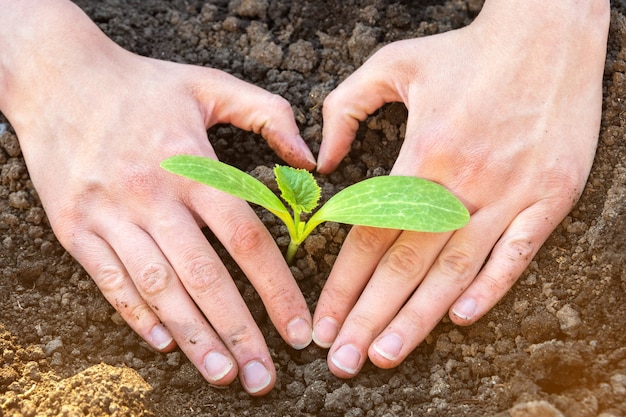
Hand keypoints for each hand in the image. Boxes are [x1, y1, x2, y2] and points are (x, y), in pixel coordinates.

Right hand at [0, 1, 314, 394]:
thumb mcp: (212, 85)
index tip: (298, 331)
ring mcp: (109, 214)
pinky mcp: (74, 226)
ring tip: (222, 373)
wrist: (59, 77)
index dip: (277, 290)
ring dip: (193, 336)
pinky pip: (110, 281)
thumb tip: (310, 159)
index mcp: (192, 164)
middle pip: (205, 277)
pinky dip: (137, 316)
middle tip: (263, 377)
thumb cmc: (143, 85)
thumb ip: (269, 114)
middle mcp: (152, 195)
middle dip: (239, 332)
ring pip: (158, 288)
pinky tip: (166, 343)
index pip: (246, 240)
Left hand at [313, 0, 608, 376]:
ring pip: (455, 270)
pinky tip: (460, 318)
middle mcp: (462, 182)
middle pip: (406, 264)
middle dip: (370, 317)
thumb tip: (322, 161)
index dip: (343, 283)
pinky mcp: (550, 196)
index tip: (325, 320)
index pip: (370, 234)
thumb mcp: (392, 63)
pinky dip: (491, 287)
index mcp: (422, 153)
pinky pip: (518, 253)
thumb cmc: (465, 51)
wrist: (548, 33)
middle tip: (344, 361)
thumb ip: (344, 108)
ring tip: (386, 355)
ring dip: (418, 318)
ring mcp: (510, 193)